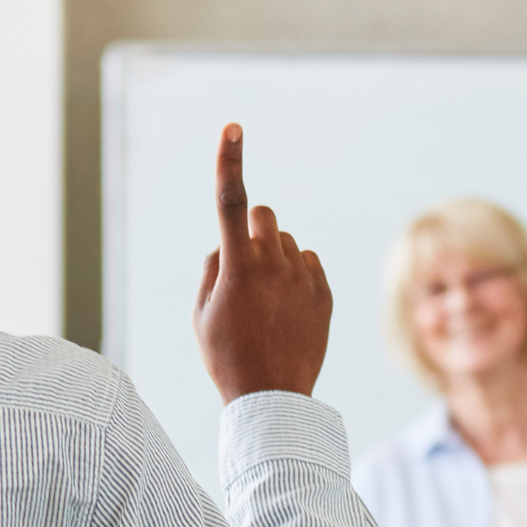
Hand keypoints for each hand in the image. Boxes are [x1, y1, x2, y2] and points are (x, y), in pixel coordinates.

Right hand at [192, 124, 331, 402]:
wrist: (272, 398)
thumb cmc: (226, 356)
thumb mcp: (201, 313)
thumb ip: (212, 267)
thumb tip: (228, 245)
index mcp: (237, 267)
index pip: (229, 201)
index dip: (229, 161)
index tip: (232, 128)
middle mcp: (274, 264)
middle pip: (263, 215)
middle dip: (252, 228)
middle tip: (245, 265)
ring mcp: (303, 278)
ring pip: (287, 240)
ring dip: (275, 255)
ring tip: (266, 301)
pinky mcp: (324, 292)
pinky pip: (309, 262)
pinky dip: (296, 274)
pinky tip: (287, 309)